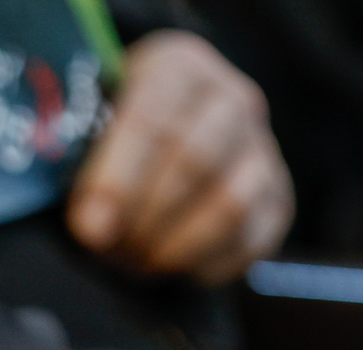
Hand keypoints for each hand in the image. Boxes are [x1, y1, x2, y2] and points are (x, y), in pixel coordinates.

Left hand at [68, 30, 293, 285]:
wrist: (168, 144)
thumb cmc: (114, 138)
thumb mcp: (91, 128)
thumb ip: (84, 162)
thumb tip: (90, 226)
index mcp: (178, 68)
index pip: (153, 118)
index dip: (117, 179)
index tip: (89, 228)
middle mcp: (231, 99)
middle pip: (194, 162)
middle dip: (143, 219)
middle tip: (107, 251)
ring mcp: (262, 148)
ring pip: (229, 204)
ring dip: (175, 247)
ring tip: (136, 262)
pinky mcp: (278, 199)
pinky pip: (249, 240)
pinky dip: (204, 264)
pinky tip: (171, 267)